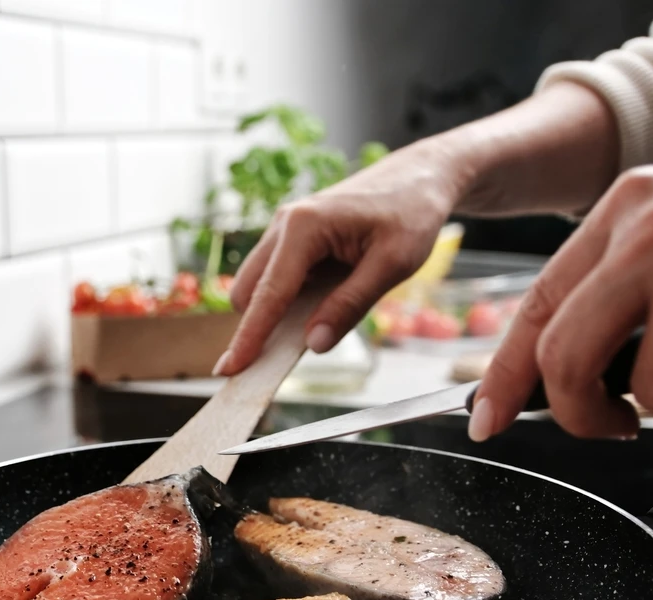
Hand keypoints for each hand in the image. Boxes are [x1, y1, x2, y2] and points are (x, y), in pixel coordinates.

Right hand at [213, 83, 620, 375]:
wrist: (422, 177)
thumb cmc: (412, 214)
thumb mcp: (392, 266)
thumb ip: (351, 306)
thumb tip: (314, 343)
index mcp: (304, 226)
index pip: (269, 294)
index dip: (250, 337)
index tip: (230, 370)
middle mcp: (284, 224)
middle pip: (249, 291)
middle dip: (258, 327)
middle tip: (281, 361)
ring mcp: (285, 228)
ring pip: (258, 284)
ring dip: (275, 311)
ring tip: (320, 320)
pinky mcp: (294, 236)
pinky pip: (276, 276)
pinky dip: (288, 298)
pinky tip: (323, 301)